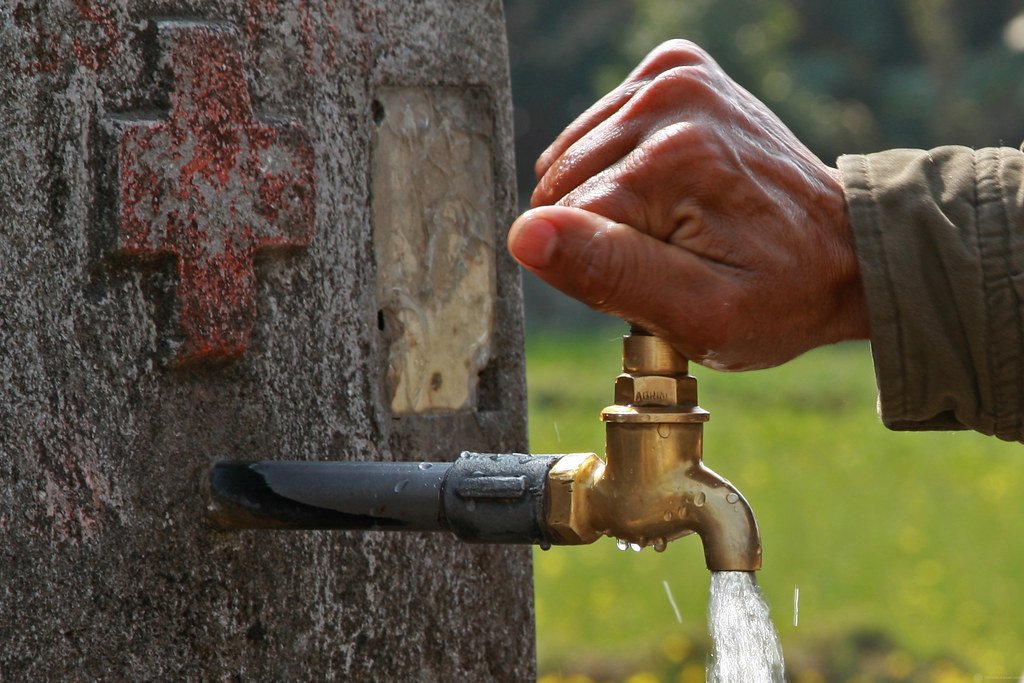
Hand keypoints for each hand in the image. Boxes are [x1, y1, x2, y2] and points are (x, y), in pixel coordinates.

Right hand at [508, 40, 867, 369]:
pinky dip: (616, 167)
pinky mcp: (673, 68)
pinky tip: (666, 187)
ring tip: (672, 222)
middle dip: (601, 233)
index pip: (567, 226)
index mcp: (675, 159)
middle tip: (670, 254)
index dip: (600, 269)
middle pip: (563, 186)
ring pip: (569, 158)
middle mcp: (671, 97)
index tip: (662, 279)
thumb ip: (610, 274)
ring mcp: (674, 74)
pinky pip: (593, 130)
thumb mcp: (699, 313)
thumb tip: (526, 234)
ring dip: (605, 200)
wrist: (842, 248)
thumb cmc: (776, 295)